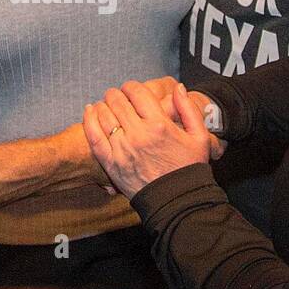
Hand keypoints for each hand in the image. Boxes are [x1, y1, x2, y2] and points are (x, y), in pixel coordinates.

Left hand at [83, 80, 214, 198]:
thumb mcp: (199, 137)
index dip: (132, 87)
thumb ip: (188, 109)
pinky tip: (89, 111)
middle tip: (118, 97)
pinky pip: (93, 135)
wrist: (177, 201)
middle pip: (117, 100)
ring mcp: (122, 149)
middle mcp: (138, 134)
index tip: (132, 90)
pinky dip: (89, 120)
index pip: (136, 92)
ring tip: (106, 104)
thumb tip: (178, 88)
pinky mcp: (111, 163)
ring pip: (104, 114)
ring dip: (103, 104)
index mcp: (159, 124)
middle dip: (116, 94)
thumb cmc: (189, 169)